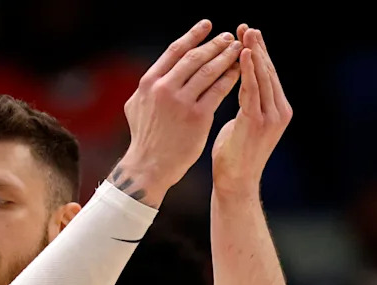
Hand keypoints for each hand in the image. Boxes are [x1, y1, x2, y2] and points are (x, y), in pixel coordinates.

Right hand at [112, 19, 242, 206]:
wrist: (149, 167)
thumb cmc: (144, 138)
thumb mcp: (136, 106)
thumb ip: (148, 86)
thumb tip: (158, 71)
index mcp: (149, 83)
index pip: (175, 51)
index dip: (193, 35)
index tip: (208, 25)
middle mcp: (164, 89)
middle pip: (195, 58)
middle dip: (215, 44)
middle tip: (229, 37)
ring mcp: (181, 103)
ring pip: (209, 72)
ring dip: (226, 57)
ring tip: (238, 49)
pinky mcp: (198, 117)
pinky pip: (218, 91)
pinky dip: (230, 78)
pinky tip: (239, 72)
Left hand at [211, 26, 291, 195]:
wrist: (236, 183)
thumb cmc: (233, 155)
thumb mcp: (243, 124)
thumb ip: (247, 105)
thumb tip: (240, 89)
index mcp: (278, 110)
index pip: (268, 74)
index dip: (258, 53)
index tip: (246, 34)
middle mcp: (279, 111)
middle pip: (268, 71)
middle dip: (257, 47)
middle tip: (246, 27)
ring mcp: (271, 117)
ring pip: (262, 77)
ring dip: (253, 53)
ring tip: (245, 33)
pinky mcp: (258, 122)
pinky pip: (252, 90)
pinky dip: (248, 70)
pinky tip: (242, 55)